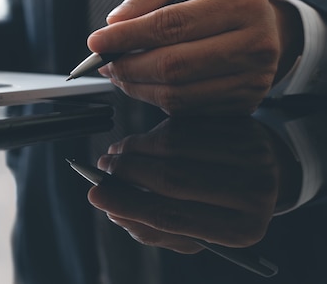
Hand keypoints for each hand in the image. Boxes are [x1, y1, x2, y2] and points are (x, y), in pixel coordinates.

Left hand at [87, 0, 302, 114]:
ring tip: (119, 72)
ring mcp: (252, 80)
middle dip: (127, 65)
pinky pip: (185, 109)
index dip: (128, 35)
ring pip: (176, 94)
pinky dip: (155, 98)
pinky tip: (143, 83)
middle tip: (104, 61)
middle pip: (172, 64)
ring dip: (136, 86)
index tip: (96, 41)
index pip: (172, 24)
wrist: (265, 28)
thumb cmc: (219, 0)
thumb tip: (116, 20)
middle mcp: (254, 44)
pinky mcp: (243, 104)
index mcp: (242, 4)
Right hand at [87, 117, 299, 253]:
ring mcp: (251, 153)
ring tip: (116, 155)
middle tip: (102, 168)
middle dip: (126, 172)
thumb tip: (112, 209)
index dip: (127, 204)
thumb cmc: (218, 209)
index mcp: (240, 230)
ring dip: (133, 148)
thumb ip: (151, 228)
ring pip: (174, 144)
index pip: (172, 217)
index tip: (94, 195)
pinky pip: (183, 124)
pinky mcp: (240, 123)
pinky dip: (152, 133)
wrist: (261, 175)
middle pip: (172, 178)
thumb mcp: (192, 230)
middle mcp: (253, 192)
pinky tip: (139, 143)